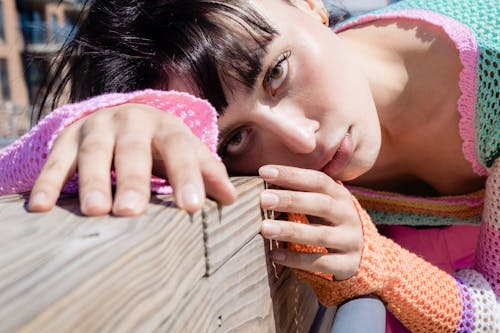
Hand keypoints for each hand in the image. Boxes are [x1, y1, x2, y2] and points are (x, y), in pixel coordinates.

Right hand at [28, 103, 235, 215]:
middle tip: (132, 211)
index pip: (180, 149)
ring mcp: (97, 128)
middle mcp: (131, 121)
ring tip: (95, 211)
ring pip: (93, 152)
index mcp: (166, 127)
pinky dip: (48, 182)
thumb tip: (232, 199)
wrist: (122, 118)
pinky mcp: (67, 138)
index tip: (192, 207)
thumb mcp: (185, 152)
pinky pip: (56, 160)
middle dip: (133, 179)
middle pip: (132, 150)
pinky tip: (41, 207)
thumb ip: (207, 172)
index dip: (187, 176)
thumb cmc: (160, 144)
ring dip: (92, 180)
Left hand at [259, 165, 362, 279]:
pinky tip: (274, 255)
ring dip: (291, 231)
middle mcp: (348, 216)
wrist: (363, 256)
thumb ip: (300, 192)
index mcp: (340, 196)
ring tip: (264, 229)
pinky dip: (296, 259)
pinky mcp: (348, 265)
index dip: (292, 175)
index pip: (317, 180)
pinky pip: (321, 263)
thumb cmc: (330, 222)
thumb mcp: (322, 204)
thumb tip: (264, 178)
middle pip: (320, 204)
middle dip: (291, 200)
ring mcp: (350, 241)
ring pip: (320, 235)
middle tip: (263, 199)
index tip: (264, 172)